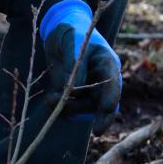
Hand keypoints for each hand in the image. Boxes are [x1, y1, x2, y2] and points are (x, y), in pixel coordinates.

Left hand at [39, 0, 121, 133]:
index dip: (112, 98)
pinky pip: (70, 106)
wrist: (59, 31)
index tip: (107, 109)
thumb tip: (75, 89)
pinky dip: (60, 107)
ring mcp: (88, 88)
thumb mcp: (73, 43)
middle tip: (97, 131)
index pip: (113, 85)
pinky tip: (49, 101)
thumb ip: (75, 64)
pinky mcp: (73, 93)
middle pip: (104, 103)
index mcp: (107, 65)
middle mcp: (101, 80)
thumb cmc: (71, 31)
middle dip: (101, 118)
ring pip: (84, 107)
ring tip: (50, 100)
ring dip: (68, 108)